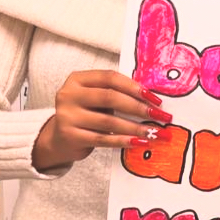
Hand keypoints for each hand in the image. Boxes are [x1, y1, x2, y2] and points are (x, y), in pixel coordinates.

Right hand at [33, 70, 168, 171]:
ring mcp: (67, 116)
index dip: (134, 86)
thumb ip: (116, 94)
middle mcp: (69, 95)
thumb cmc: (85, 114)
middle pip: (110, 97)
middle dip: (138, 107)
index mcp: (77, 79)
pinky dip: (123, 141)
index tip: (155, 98)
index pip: (109, 77)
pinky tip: (139, 142)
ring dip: (135, 127)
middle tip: (160, 116)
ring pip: (108, 121)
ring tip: (155, 133)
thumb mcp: (95, 99)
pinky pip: (103, 139)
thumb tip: (152, 100)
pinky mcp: (70, 136)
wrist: (59, 139)